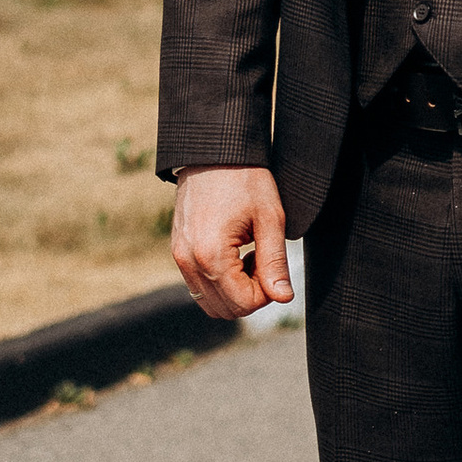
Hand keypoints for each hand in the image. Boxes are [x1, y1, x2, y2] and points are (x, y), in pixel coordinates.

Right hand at [171, 164, 292, 319]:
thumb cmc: (246, 179)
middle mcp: (188, 261)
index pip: (243, 304)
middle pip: (225, 310)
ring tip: (250, 257)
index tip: (273, 264)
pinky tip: (236, 255)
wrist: (214, 151)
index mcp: (211, 255)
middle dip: (251, 295)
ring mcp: (179, 257)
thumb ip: (275, 262)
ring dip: (235, 291)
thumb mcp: (270, 219)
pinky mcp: (178, 252)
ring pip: (210, 303)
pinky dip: (220, 282)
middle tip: (264, 261)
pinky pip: (199, 286)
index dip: (267, 293)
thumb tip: (284, 298)